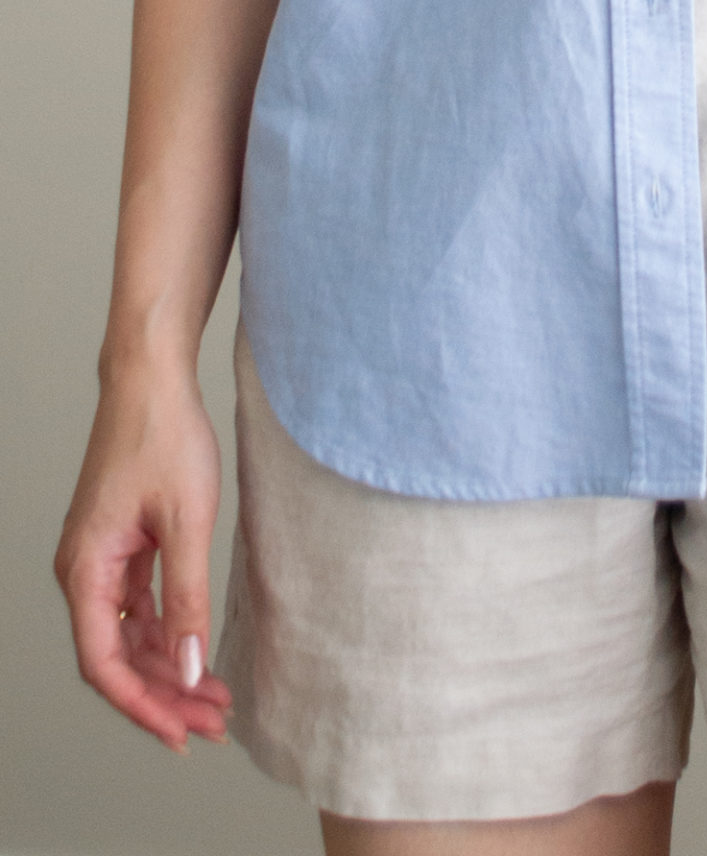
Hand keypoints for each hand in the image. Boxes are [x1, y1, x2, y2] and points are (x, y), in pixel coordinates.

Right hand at [54, 362, 231, 752]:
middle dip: (164, 695)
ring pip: (130, 634)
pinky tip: (198, 651)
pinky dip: (168, 631)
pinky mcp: (122, 545)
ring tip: (216, 697)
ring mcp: (101, 558)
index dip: (143, 705)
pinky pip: (139, 607)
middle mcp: (84, 570)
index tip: (182, 733)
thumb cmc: (164, 435)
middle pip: (118, 656)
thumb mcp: (188, 520)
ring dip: (169, 667)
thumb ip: (188, 597)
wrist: (152, 379)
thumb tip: (191, 666)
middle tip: (215, 723)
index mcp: (86, 569)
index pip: (104, 663)